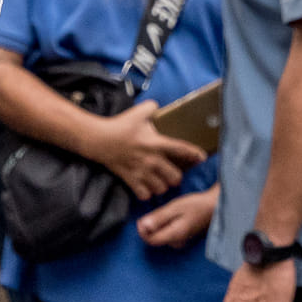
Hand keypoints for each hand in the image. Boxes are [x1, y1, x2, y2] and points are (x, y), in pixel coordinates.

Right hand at [84, 101, 205, 199]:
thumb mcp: (138, 112)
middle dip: (177, 177)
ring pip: (161, 188)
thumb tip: (158, 106)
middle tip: (174, 174)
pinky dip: (147, 193)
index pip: (181, 149)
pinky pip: (144, 194)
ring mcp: (141, 171)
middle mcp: (151, 160)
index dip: (194, 154)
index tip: (202, 157)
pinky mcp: (130, 179)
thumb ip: (152, 107)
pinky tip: (147, 188)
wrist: (99, 139)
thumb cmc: (120, 125)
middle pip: (175, 177)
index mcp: (155, 143)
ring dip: (163, 186)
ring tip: (161, 182)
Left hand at [138, 185, 216, 247]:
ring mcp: (181, 241)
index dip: (142, 231)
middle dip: (149, 228)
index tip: (141, 218)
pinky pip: (168, 234)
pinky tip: (170, 216)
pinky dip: (164, 226)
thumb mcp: (175, 208)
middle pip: (155, 239)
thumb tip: (143, 226)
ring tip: (163, 213)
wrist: (214, 206)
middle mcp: (177, 242)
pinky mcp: (184, 237)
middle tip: (153, 213)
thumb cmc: (195, 205)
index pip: (151, 240)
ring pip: (161, 237)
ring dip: (157, 226)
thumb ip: (158, 218)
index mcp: (174, 235)